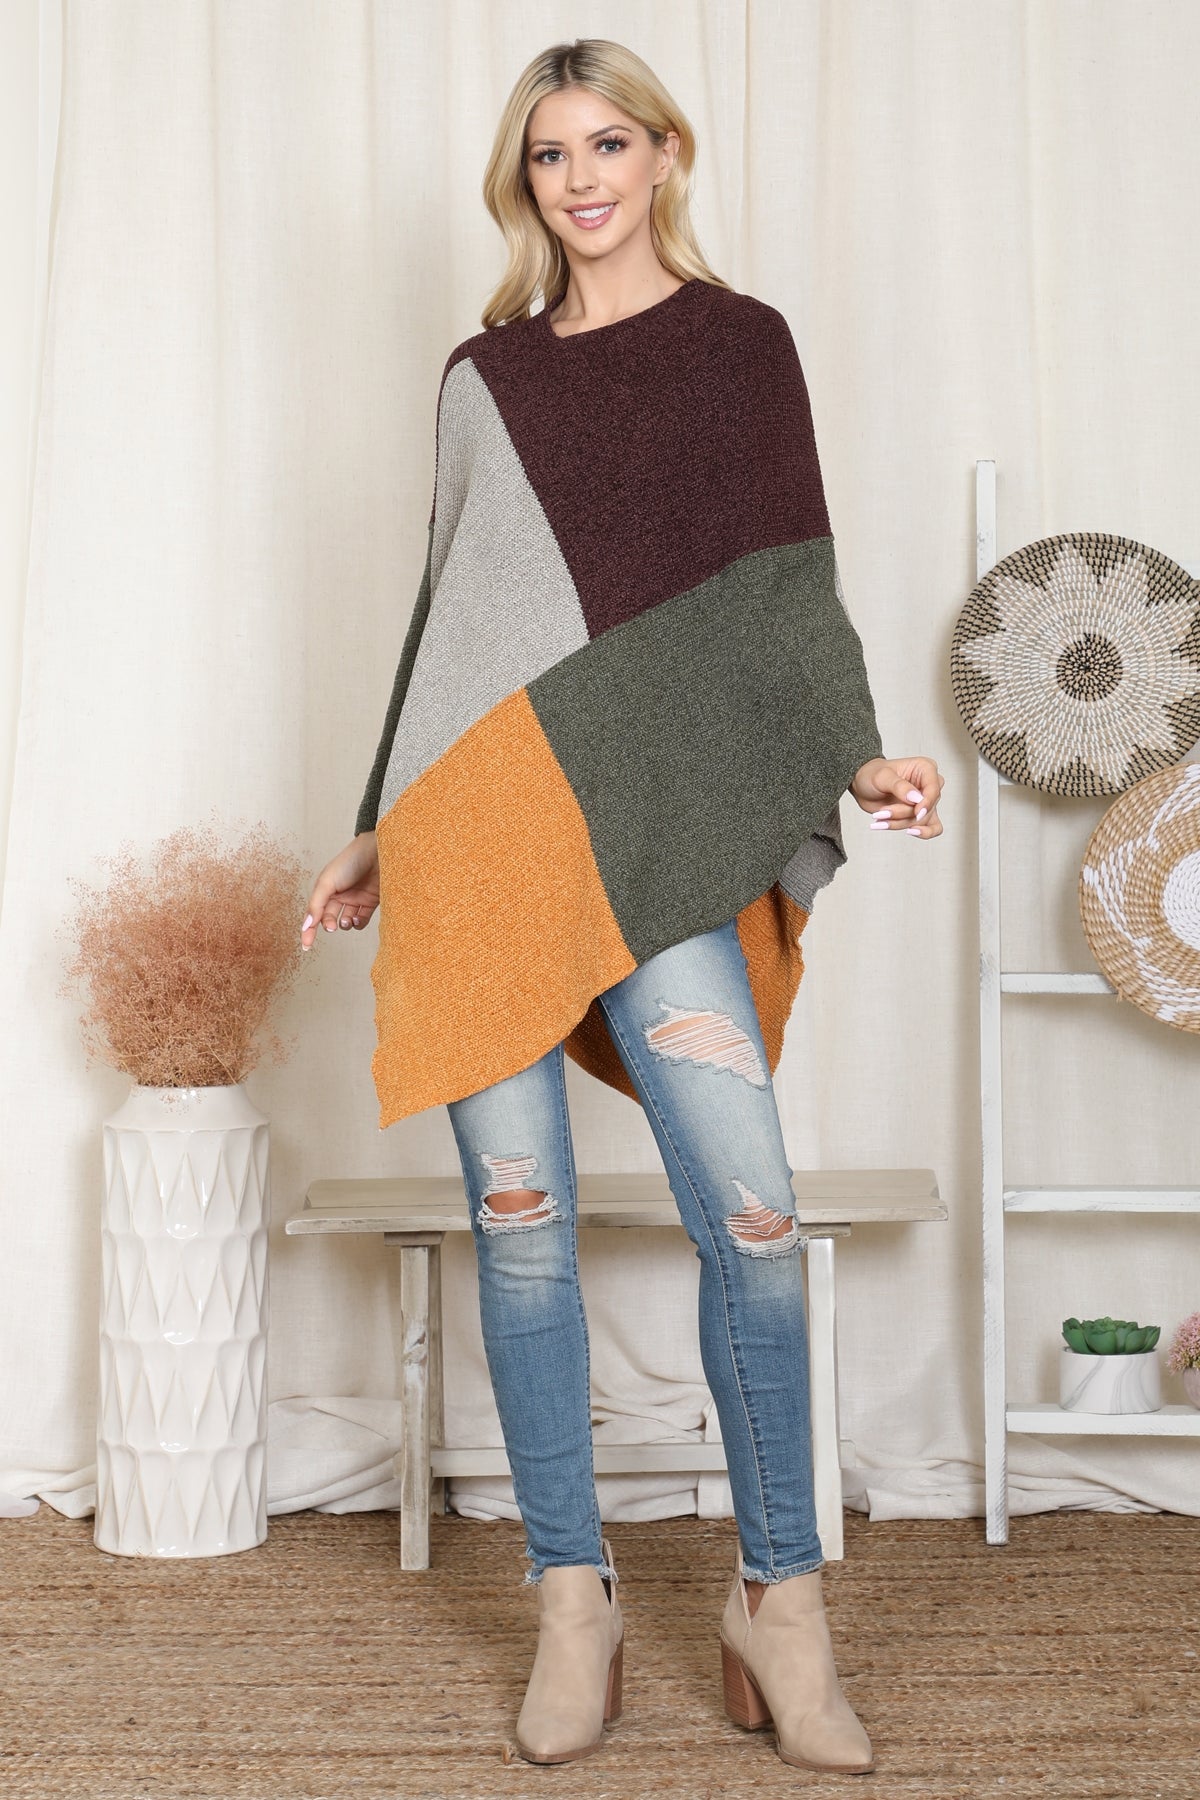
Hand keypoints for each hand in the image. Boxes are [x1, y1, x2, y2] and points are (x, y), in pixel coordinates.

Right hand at [301, 832, 380, 948]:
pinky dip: (358, 923)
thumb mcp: (327, 882)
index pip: (314, 913)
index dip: (308, 930)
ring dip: (345, 925)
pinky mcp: (371, 902)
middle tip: (331, 926)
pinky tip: (357, 918)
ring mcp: (355, 899)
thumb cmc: (350, 862)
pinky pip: (362, 920)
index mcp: (325, 889)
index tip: (306, 946)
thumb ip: (316, 905)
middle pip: (329, 918)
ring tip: (347, 920)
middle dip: (328, 925)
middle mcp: (340, 895)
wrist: (378, 852)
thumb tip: (306, 925)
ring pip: (346, 921)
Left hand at [848, 756, 944, 839]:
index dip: (927, 802)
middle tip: (882, 812)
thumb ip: (900, 786)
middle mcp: (929, 784)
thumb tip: (916, 799)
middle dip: (903, 813)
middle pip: (926, 807)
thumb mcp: (882, 776)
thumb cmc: (872, 774)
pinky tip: (909, 833)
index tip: (916, 813)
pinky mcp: (921, 814)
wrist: (863, 786)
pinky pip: (933, 828)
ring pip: (924, 820)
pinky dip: (922, 833)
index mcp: (925, 768)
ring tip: (880, 818)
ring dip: (900, 822)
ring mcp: (926, 801)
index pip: (934, 788)